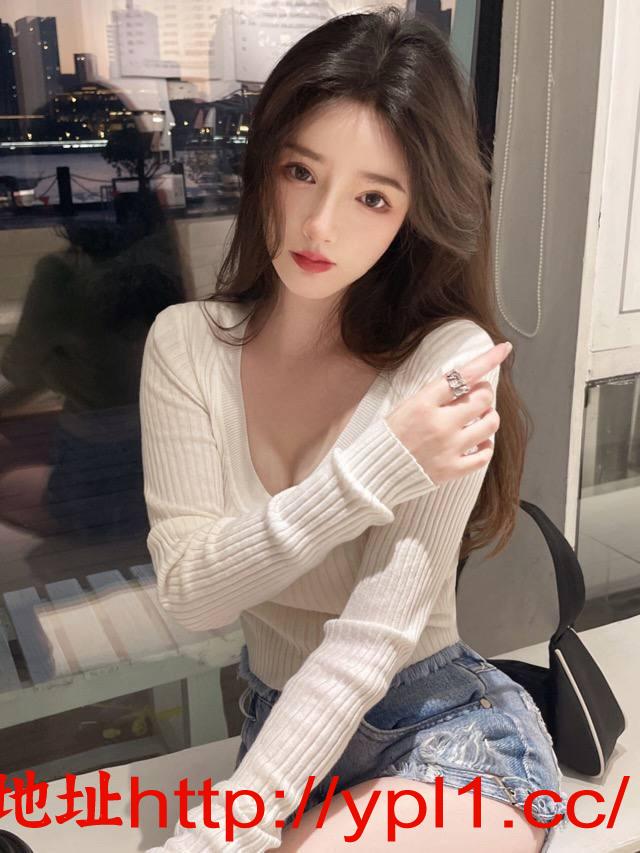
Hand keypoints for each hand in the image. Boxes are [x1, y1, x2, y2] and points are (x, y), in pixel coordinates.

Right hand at [385, 342, 510, 485]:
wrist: (374, 471)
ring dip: (489, 417)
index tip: (504, 348)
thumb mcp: (407, 405)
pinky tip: (478, 442)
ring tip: (480, 419)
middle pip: (483, 399)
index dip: (487, 360)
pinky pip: (485, 454)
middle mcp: (439, 424)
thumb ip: (436, 395)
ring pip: (490, 425)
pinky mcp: (453, 469)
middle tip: (477, 396)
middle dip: (484, 393)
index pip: (463, 375)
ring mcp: (448, 448)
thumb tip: (467, 383)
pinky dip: (486, 446)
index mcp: (424, 403)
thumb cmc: (390, 436)